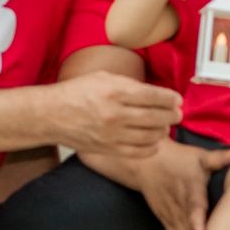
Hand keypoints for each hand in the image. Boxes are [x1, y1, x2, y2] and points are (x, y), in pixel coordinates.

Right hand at [55, 73, 181, 158]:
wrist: (52, 115)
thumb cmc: (77, 92)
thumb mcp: (102, 77)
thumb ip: (128, 84)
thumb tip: (153, 93)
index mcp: (115, 91)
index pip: (153, 96)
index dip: (170, 98)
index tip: (177, 100)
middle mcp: (115, 114)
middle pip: (155, 117)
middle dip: (171, 115)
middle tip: (177, 113)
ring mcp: (112, 134)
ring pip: (150, 136)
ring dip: (163, 130)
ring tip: (165, 125)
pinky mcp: (109, 149)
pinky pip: (139, 152)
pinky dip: (151, 147)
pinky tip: (154, 140)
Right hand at [135, 138, 229, 229]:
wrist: (146, 162)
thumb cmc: (178, 158)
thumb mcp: (200, 156)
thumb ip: (222, 158)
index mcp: (191, 188)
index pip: (194, 207)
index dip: (197, 223)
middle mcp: (179, 203)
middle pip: (188, 228)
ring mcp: (170, 213)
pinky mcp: (164, 218)